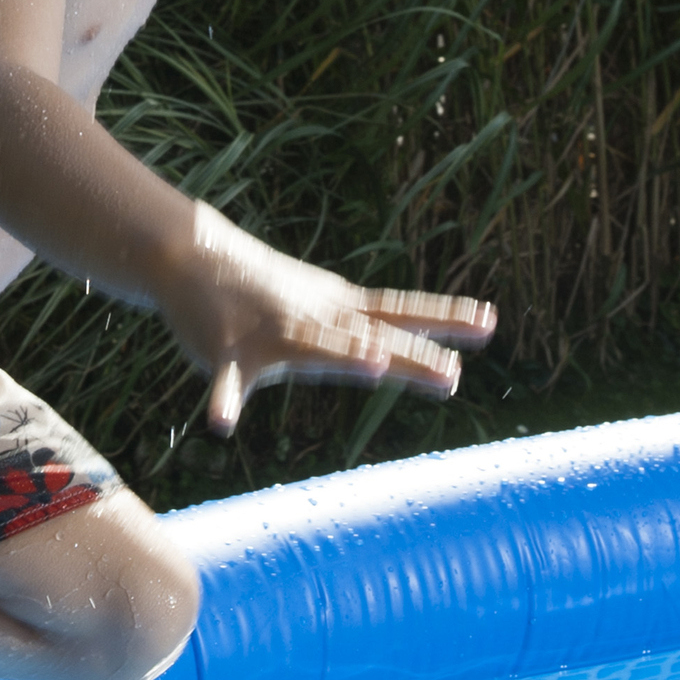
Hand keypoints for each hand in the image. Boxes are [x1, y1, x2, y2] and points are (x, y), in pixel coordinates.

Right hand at [159, 203, 496, 433]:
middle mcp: (313, 318)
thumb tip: (397, 355)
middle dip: (411, 357)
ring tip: (375, 366)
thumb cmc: (261, 285)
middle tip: (454, 376)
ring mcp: (271, 332)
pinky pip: (227, 383)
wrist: (190, 253)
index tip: (489, 323)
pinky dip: (224, 401)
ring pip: (313, 347)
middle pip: (370, 338)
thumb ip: (355, 333)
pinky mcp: (227, 351)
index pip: (400, 312)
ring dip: (344, 355)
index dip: (444, 318)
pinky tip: (223, 426)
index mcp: (338, 309)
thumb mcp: (317, 302)